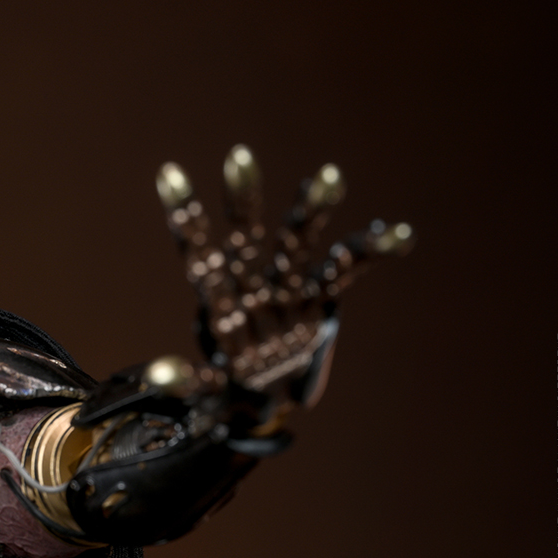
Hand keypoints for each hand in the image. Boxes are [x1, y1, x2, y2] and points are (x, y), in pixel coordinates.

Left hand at [156, 145, 411, 410]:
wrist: (265, 402)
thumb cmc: (229, 391)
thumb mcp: (207, 390)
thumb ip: (189, 380)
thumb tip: (158, 376)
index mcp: (218, 304)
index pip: (199, 256)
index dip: (186, 220)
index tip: (169, 174)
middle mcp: (250, 286)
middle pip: (245, 238)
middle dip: (243, 200)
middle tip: (238, 155)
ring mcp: (285, 290)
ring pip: (297, 244)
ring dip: (310, 211)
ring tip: (327, 174)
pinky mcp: (317, 301)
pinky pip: (344, 273)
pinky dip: (368, 253)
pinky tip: (400, 234)